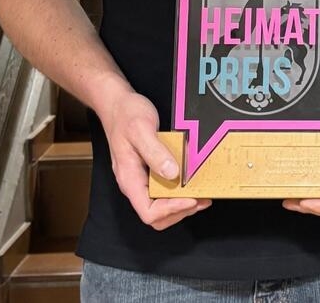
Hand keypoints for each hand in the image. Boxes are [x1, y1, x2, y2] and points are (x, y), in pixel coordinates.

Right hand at [98, 83, 210, 228]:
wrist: (117, 103)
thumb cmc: (126, 114)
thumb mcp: (141, 130)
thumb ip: (155, 152)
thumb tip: (173, 174)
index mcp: (129, 179)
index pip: (149, 212)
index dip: (171, 210)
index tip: (191, 199)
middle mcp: (134, 183)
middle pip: (157, 216)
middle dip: (180, 211)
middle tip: (202, 199)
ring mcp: (142, 178)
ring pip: (161, 206)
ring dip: (182, 205)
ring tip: (202, 195)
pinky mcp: (149, 171)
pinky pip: (164, 190)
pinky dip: (179, 192)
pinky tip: (192, 182)